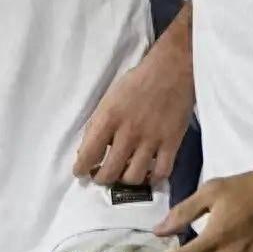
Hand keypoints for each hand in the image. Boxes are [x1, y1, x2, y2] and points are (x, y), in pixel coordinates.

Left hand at [73, 43, 193, 185]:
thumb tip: (87, 150)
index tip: (80, 173)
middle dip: (101, 179)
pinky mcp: (172, 142)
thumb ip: (98, 125)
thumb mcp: (108, 99)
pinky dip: (152, 179)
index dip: (81, 169)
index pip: (89, 153)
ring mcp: (151, 139)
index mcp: (109, 118)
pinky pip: (161, 172)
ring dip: (125, 180)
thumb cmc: (136, 83)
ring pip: (134, 177)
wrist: (171, 70)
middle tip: (101, 177)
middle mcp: (128, 132)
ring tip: (123, 175)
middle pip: (110, 171)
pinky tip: (147, 174)